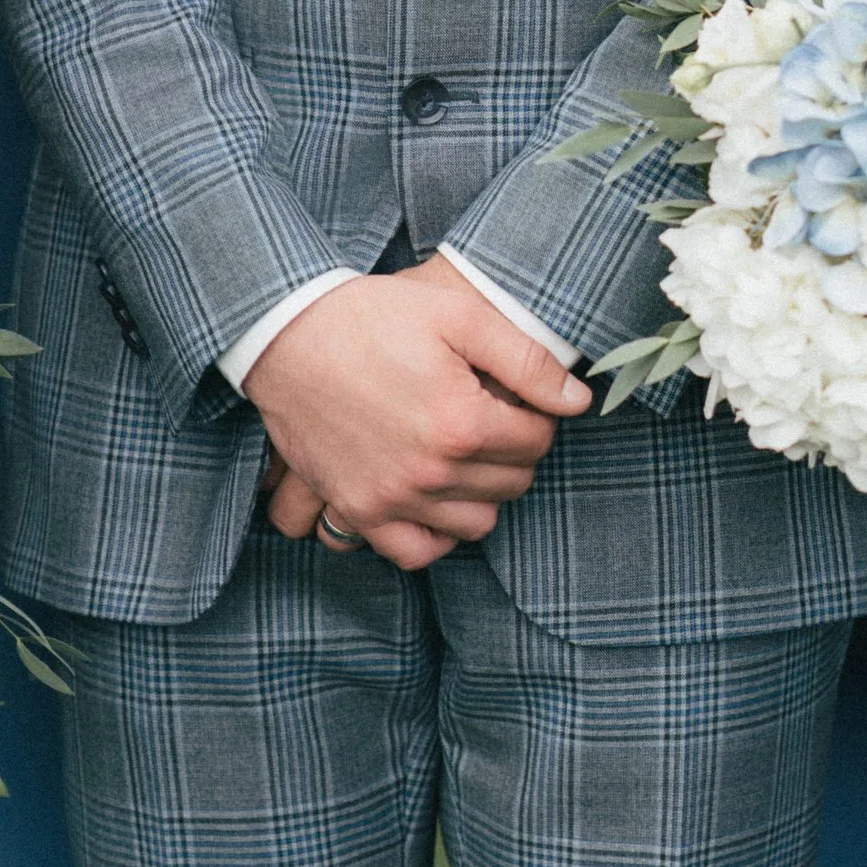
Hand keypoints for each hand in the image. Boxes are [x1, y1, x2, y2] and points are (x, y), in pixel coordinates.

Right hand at [244, 258, 590, 570]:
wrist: (287, 334)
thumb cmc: (374, 316)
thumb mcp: (457, 314)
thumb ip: (526, 359)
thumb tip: (579, 401)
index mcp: (461, 421)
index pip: (538, 439)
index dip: (540, 414)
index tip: (521, 396)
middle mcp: (431, 471)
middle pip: (513, 482)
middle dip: (516, 449)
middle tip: (496, 417)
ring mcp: (392, 498)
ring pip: (477, 523)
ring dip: (485, 491)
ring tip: (468, 452)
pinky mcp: (359, 510)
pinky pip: (418, 552)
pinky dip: (437, 533)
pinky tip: (438, 496)